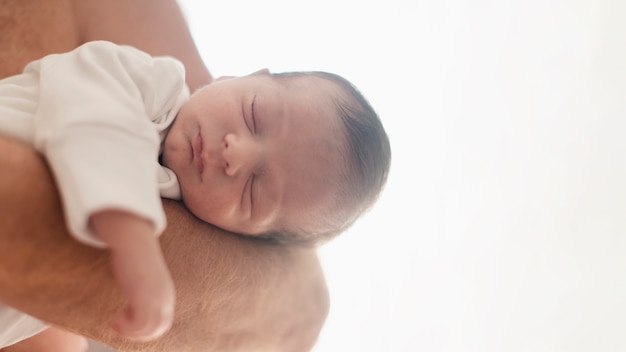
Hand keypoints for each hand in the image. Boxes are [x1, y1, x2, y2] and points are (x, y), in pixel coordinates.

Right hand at [91, 210, 175, 340]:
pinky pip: (139, 324)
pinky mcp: (145, 295)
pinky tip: (115, 320)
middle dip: (138, 334)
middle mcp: (165, 298)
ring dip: (129, 332)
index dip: (145, 332)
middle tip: (119, 328)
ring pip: (149, 329)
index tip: (127, 327)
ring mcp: (157, 297)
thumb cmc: (134, 260)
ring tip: (115, 324)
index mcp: (166, 296)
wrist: (134, 241)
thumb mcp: (144, 280)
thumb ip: (145, 293)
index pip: (163, 324)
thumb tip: (137, 303)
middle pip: (158, 329)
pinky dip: (126, 328)